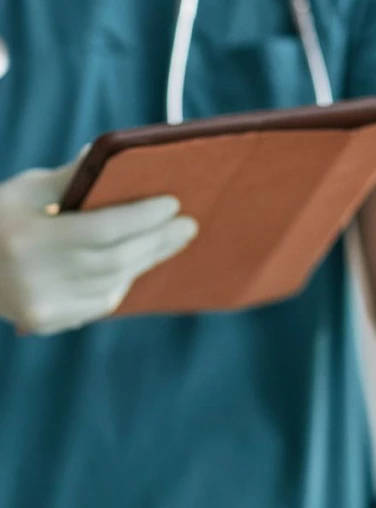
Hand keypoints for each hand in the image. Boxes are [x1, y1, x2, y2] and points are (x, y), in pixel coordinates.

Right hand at [0, 148, 198, 333]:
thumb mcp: (23, 189)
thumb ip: (70, 176)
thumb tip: (114, 153)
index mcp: (27, 237)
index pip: (102, 229)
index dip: (142, 217)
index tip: (173, 203)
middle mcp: (34, 276)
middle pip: (116, 260)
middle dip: (157, 240)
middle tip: (188, 224)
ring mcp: (40, 305)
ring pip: (113, 282)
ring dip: (147, 259)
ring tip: (172, 239)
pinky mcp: (47, 322)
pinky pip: (101, 301)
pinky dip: (123, 279)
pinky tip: (139, 261)